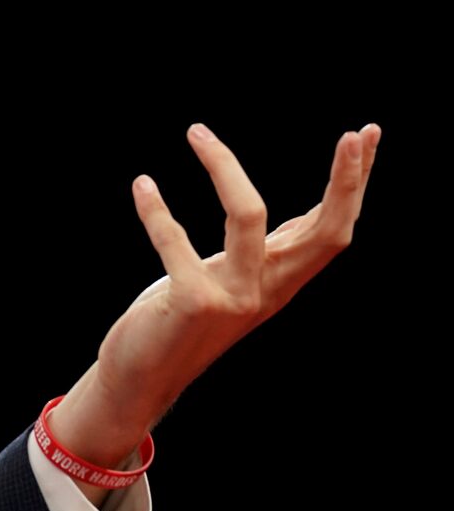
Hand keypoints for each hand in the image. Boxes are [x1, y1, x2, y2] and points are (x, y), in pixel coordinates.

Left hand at [47, 122, 381, 500]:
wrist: (142, 379)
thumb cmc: (183, 319)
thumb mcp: (237, 280)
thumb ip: (270, 253)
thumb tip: (306, 217)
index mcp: (281, 280)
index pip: (333, 226)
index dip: (354, 182)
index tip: (368, 133)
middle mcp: (267, 289)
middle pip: (326, 231)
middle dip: (345, 180)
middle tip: (355, 133)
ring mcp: (234, 298)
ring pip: (248, 218)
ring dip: (226, 168)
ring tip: (196, 132)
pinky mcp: (193, 303)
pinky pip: (176, 245)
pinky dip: (157, 213)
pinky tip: (143, 185)